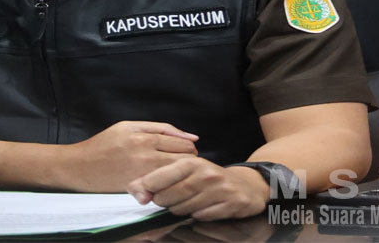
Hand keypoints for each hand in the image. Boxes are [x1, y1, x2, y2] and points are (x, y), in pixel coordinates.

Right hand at [63, 121, 197, 191]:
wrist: (79, 166)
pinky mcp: (138, 190)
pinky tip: (162, 183)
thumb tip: (193, 137)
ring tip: (172, 174)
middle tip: (180, 164)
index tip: (184, 151)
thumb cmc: (104, 144)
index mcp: (144, 138)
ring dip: (180, 175)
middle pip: (185, 160)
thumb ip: (161, 128)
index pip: (184, 144)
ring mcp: (142, 175)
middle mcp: (145, 156)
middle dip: (188, 162)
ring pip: (178, 175)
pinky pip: (165, 188)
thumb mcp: (128, 127)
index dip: (188, 148)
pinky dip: (169, 186)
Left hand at [128, 157, 269, 220]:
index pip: (160, 178)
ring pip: (186, 209)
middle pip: (171, 196)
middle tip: (166, 200)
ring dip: (180, 210)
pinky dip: (198, 216)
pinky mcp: (232, 203)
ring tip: (184, 203)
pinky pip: (203, 216)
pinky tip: (202, 208)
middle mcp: (206, 173)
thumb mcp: (184, 171)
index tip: (146, 194)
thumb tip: (133, 188)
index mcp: (190, 162)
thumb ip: (158, 177)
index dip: (149, 189)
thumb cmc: (208, 178)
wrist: (246, 185)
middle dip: (164, 202)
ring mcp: (220, 189)